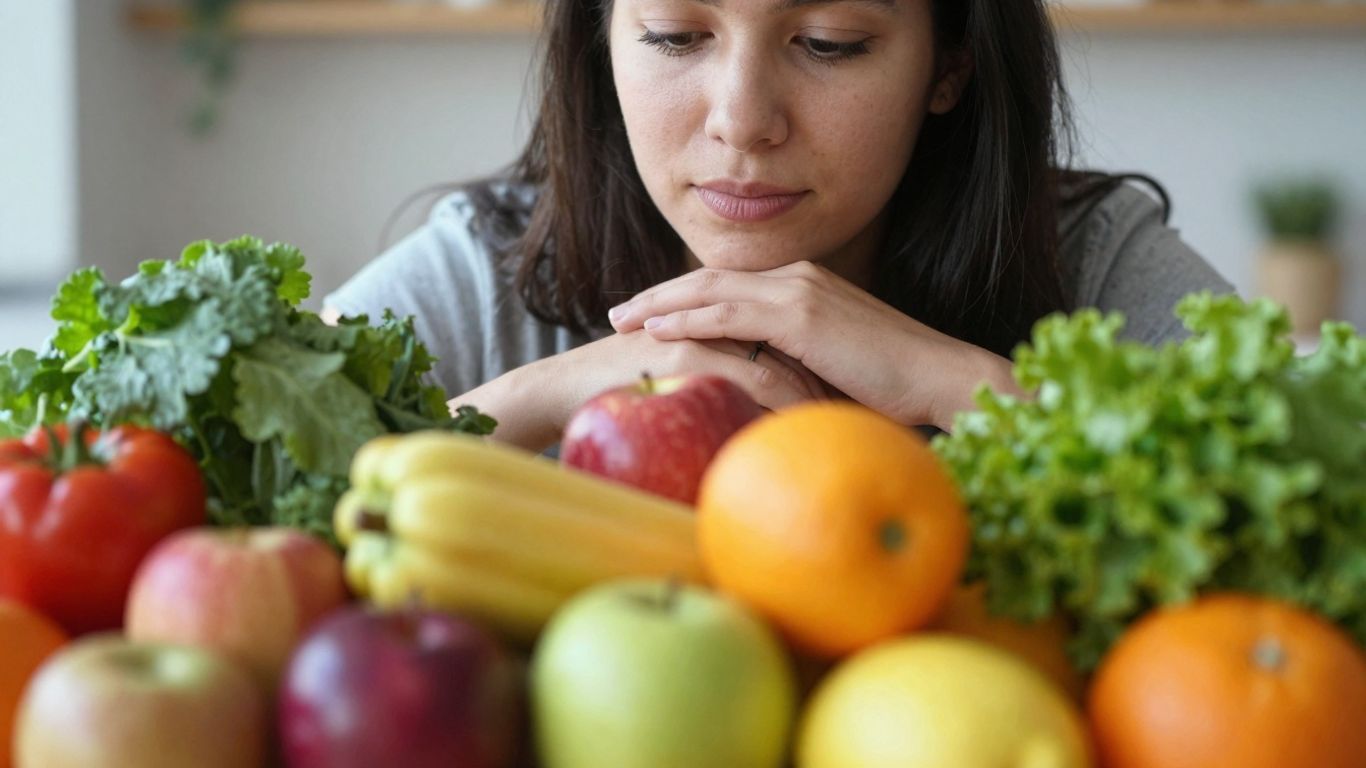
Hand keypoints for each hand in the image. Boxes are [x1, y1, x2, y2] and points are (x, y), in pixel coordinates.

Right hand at [451, 329, 826, 451]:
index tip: (859, 393)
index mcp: (723, 319)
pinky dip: (780, 403)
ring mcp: (705, 331)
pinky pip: (748, 377)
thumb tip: (761, 406)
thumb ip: (724, 376)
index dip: (823, 362)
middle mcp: (719, 317)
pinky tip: (803, 428)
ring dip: (815, 390)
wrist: (563, 388)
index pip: (790, 335)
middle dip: (831, 372)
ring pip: (779, 357)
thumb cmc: (622, 389)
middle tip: (870, 404)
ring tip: (849, 422)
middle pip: (795, 340)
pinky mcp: (687, 354)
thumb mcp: (684, 380)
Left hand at [607, 261, 1018, 430]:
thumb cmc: (895, 386)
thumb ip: (796, 364)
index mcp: (804, 286)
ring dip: (660, 304)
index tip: (649, 314)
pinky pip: (729, 315)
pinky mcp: (801, 316)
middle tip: (619, 313)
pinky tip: (658, 330)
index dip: (684, 297)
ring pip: (710, 291)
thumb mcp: (834, 367)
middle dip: (659, 295)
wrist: (941, 378)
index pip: (729, 286)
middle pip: (709, 280)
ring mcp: (798, 292)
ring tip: (623, 320)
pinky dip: (689, 320)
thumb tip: (761, 386)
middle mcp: (797, 278)